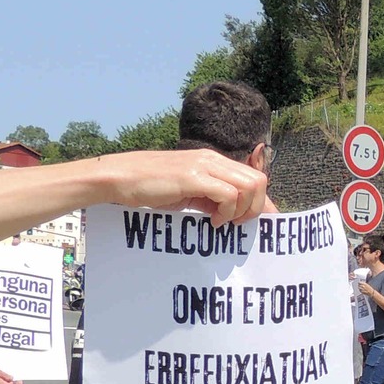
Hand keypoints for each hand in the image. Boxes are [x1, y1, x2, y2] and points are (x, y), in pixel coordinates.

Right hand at [99, 149, 265, 224]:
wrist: (120, 178)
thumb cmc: (151, 188)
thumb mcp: (189, 192)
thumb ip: (213, 199)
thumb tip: (236, 216)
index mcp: (213, 161)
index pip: (253, 176)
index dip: (263, 202)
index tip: (260, 222)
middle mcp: (212, 159)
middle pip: (259, 180)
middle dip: (256, 208)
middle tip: (237, 224)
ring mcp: (203, 165)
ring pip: (249, 185)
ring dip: (243, 210)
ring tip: (224, 222)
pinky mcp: (193, 177)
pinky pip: (228, 194)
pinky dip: (226, 213)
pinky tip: (212, 222)